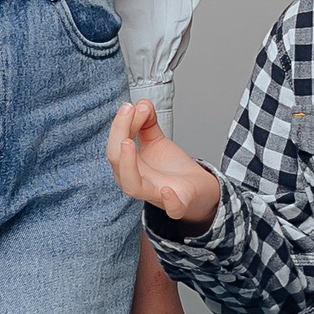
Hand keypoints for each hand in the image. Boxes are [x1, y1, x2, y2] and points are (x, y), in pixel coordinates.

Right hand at [105, 100, 220, 229]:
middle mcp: (137, 181)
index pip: (115, 144)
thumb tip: (141, 104)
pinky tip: (168, 190)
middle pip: (117, 162)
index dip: (121, 123)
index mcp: (129, 166)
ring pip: (132, 186)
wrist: (197, 188)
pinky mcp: (179, 204)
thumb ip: (147, 122)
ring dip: (127, 164)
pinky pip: (172, 209)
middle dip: (118, 134)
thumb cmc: (171, 168)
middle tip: (129, 111)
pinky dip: (170, 202)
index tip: (131, 105)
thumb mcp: (156, 141)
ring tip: (128, 142)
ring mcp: (156, 195)